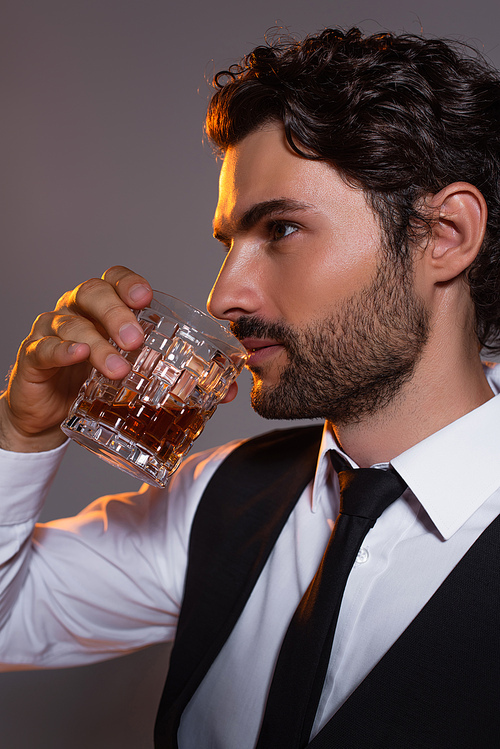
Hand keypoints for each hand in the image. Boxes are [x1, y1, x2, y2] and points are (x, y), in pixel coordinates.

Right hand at [0, 266, 152, 451]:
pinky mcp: (32, 356)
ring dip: (98, 346)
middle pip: (92, 294)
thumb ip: (153, 362)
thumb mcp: (124, 366)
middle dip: (116, 314)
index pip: (113, 281)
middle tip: (135, 340)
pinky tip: (78, 355)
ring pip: (73, 326)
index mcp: (99, 307)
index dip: (128, 283)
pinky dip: (63, 351)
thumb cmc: (89, 382)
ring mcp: (50, 331)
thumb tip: (206, 375)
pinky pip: (45, 348)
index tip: (145, 298)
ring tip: (118, 369)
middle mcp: (74, 310)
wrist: (49, 414)